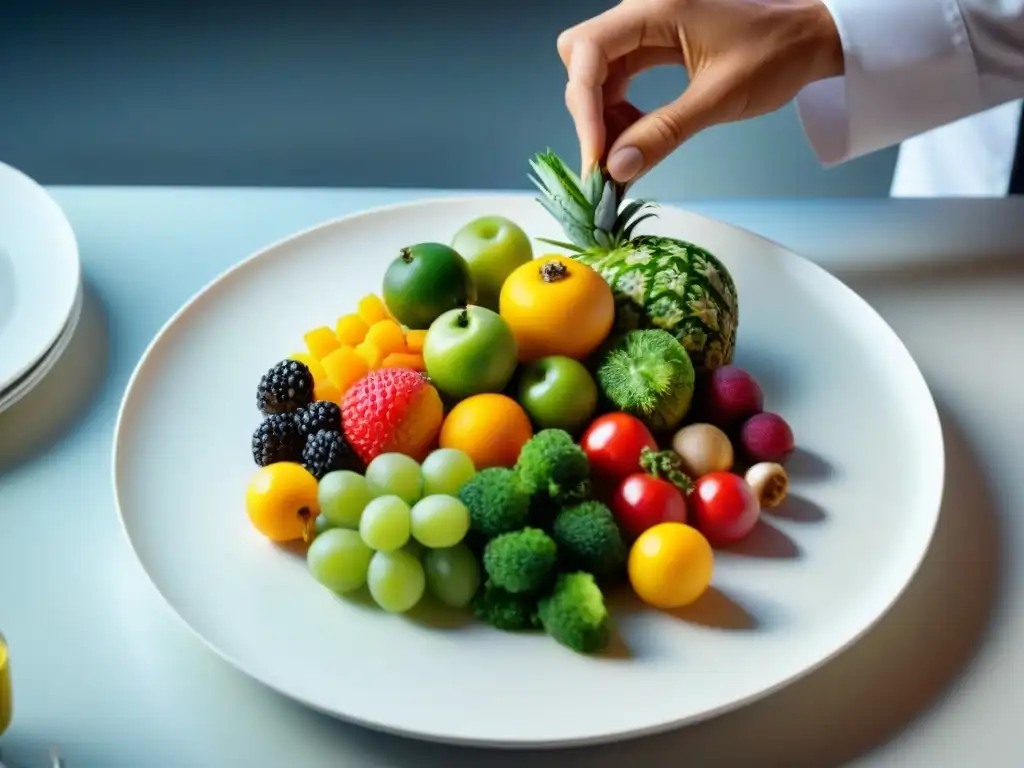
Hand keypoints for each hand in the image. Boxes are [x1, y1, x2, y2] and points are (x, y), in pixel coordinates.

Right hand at [556, 0, 843, 181]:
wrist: (810, 39)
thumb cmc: (775, 57)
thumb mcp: (718, 99)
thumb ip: (663, 133)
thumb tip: (616, 170)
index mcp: (656, 9)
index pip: (588, 51)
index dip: (584, 106)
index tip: (596, 155)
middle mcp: (641, 11)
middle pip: (582, 58)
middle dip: (587, 110)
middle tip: (605, 158)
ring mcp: (644, 27)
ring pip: (595, 72)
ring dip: (601, 117)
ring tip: (624, 154)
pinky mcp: (651, 45)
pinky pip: (616, 78)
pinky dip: (617, 112)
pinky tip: (635, 136)